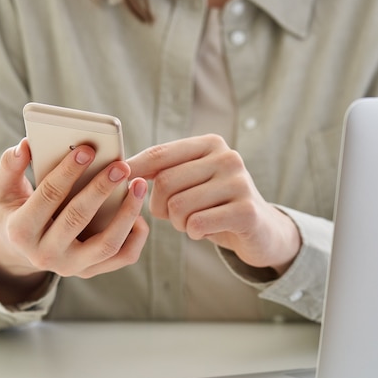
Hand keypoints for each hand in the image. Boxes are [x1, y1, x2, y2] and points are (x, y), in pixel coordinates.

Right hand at [0, 139, 148, 303]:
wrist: (23, 250)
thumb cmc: (16, 210)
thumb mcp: (4, 189)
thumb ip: (10, 166)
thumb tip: (25, 146)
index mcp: (20, 231)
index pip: (48, 196)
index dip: (68, 171)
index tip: (87, 150)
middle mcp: (45, 255)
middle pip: (78, 218)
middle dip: (101, 188)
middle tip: (120, 166)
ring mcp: (70, 266)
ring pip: (107, 244)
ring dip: (127, 213)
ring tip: (138, 185)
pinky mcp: (91, 270)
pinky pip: (122, 256)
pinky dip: (136, 235)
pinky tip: (139, 211)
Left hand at [127, 134, 300, 274]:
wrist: (261, 230)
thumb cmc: (214, 204)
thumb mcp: (191, 180)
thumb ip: (163, 170)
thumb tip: (121, 168)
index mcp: (210, 144)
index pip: (160, 154)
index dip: (134, 169)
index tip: (116, 179)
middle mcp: (227, 157)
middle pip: (165, 182)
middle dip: (159, 206)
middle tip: (173, 215)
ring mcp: (239, 183)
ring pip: (178, 206)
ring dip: (177, 222)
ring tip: (193, 222)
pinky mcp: (246, 211)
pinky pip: (196, 224)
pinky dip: (194, 233)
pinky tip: (205, 231)